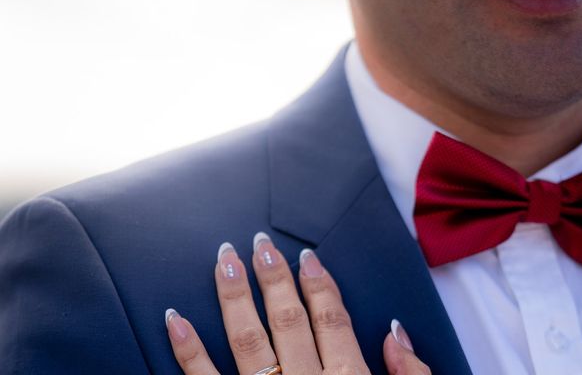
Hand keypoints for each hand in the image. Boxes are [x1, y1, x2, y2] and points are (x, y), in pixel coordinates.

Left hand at [165, 232, 431, 373]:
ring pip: (247, 342)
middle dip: (273, 279)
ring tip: (224, 260)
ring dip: (234, 298)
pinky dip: (187, 351)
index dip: (320, 285)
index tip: (306, 256)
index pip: (333, 322)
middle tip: (260, 243)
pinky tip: (174, 318)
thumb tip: (395, 331)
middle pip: (288, 322)